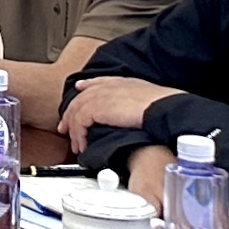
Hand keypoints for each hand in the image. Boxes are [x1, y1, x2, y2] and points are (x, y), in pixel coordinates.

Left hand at [58, 74, 179, 150]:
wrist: (162, 108)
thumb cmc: (163, 106)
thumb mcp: (148, 98)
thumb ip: (136, 101)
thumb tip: (137, 111)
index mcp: (119, 82)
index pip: (96, 82)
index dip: (85, 88)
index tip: (79, 91)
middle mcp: (106, 87)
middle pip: (80, 99)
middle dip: (70, 116)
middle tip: (66, 129)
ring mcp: (100, 96)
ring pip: (77, 112)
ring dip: (74, 131)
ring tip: (77, 146)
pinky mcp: (96, 108)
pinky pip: (79, 122)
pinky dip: (79, 135)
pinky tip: (83, 145)